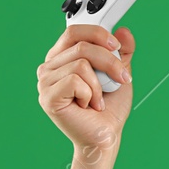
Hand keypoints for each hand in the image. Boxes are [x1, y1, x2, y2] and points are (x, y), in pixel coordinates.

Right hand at [37, 23, 134, 154]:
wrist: (106, 136)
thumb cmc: (109, 108)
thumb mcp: (120, 72)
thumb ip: (122, 51)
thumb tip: (124, 31)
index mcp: (62, 57)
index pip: (74, 31)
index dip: (98, 34)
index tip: (117, 46)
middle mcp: (50, 67)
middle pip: (82, 46)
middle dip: (110, 62)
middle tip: (121, 79)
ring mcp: (45, 82)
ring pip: (81, 64)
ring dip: (99, 85)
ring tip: (97, 99)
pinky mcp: (48, 97)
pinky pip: (75, 81)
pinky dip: (90, 94)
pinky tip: (88, 106)